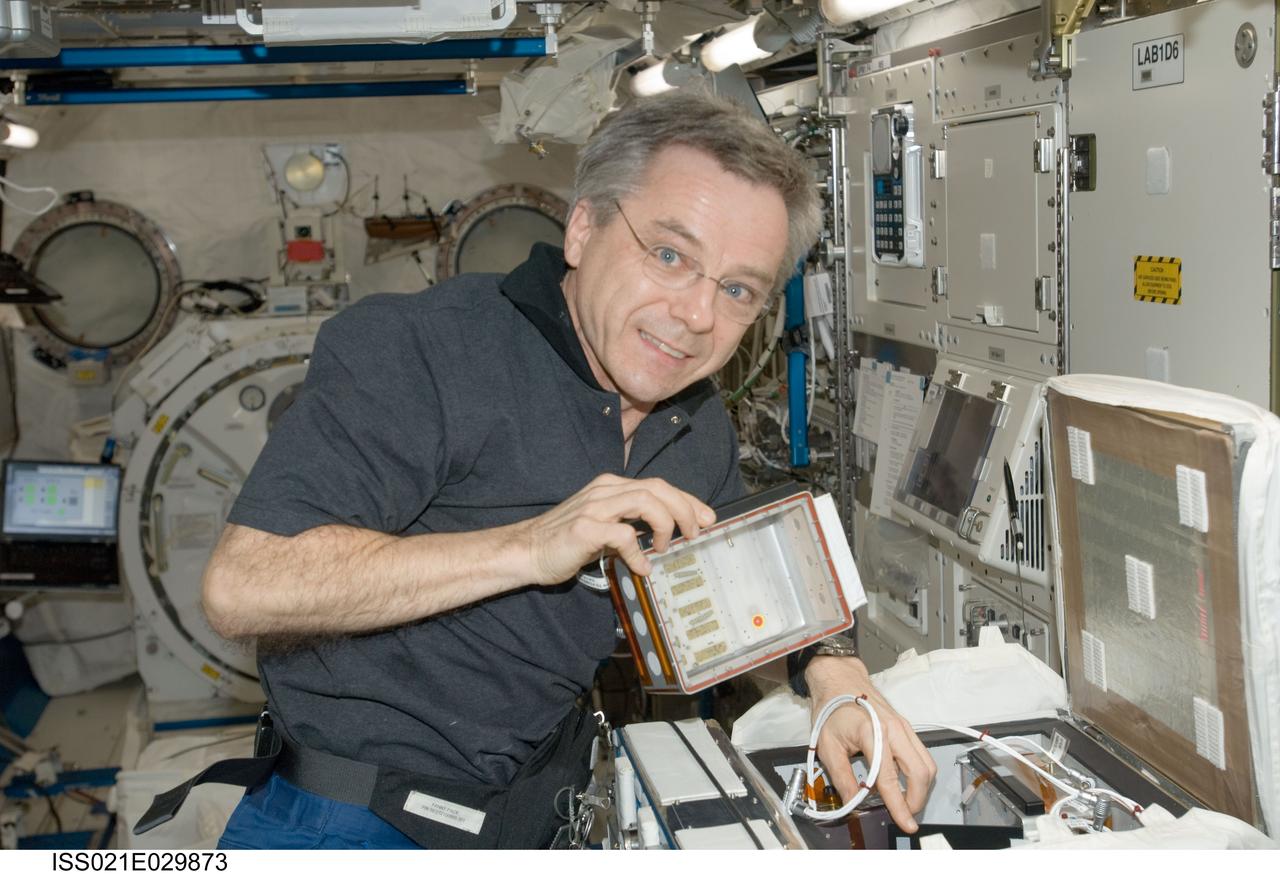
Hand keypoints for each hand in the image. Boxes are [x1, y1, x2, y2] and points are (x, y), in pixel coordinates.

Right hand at [519, 474, 714, 583]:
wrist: (526, 551)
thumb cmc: (565, 542)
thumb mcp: (603, 527)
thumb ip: (629, 526)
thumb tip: (660, 537)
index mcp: (611, 486)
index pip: (658, 485)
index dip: (686, 499)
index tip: (706, 516)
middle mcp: (605, 490)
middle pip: (658, 488)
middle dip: (685, 508)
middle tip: (697, 531)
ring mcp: (594, 506)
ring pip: (646, 501)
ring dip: (666, 524)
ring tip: (668, 546)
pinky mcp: (585, 528)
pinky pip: (623, 534)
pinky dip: (639, 552)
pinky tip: (642, 567)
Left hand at [805, 656, 935, 832]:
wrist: (839, 678)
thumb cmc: (831, 707)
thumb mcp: (827, 745)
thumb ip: (841, 777)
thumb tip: (854, 803)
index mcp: (873, 733)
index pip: (889, 777)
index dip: (898, 805)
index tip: (905, 823)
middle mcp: (895, 729)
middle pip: (921, 773)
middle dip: (917, 799)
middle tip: (904, 814)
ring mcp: (904, 727)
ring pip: (927, 764)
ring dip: (921, 787)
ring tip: (904, 800)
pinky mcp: (907, 727)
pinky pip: (922, 754)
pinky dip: (918, 772)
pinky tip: (902, 780)